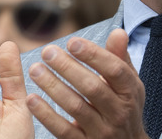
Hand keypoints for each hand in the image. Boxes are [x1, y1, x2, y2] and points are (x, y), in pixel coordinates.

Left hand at [26, 29, 148, 138]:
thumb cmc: (124, 106)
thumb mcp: (128, 83)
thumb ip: (120, 58)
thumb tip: (118, 32)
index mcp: (130, 92)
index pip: (114, 70)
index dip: (93, 55)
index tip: (72, 42)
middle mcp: (118, 112)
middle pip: (92, 88)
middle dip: (68, 68)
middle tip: (47, 52)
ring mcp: (102, 131)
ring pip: (76, 107)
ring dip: (53, 87)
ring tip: (35, 69)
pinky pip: (63, 130)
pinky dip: (46, 115)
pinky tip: (32, 99)